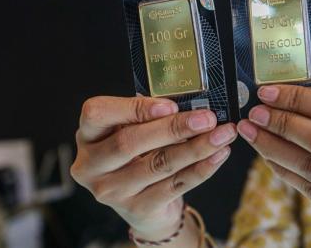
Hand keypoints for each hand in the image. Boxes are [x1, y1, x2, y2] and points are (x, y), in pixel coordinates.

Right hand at [71, 96, 236, 239]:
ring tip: (222, 134)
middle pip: (130, 142)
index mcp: (88, 135)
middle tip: (207, 118)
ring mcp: (112, 191)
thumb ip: (153, 114)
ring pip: (158, 164)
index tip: (169, 105)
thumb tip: (192, 101)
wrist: (142, 201)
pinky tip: (218, 155)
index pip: (97, 114)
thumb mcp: (135, 128)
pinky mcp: (137, 209)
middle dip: (174, 128)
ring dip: (196, 147)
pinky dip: (201, 169)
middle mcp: (92, 165)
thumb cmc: (139, 152)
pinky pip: (174, 186)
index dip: (133, 108)